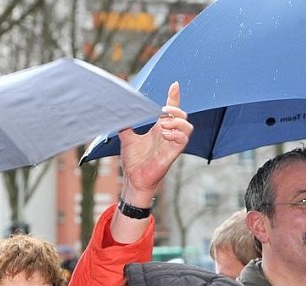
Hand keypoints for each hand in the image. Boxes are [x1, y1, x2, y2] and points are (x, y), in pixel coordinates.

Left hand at [118, 82, 192, 204]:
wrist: (133, 179)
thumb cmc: (133, 162)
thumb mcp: (127, 138)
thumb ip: (125, 125)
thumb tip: (117, 111)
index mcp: (159, 129)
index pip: (171, 110)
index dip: (174, 97)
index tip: (174, 85)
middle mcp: (168, 135)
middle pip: (183, 115)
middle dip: (176, 108)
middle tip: (162, 110)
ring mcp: (171, 144)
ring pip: (187, 127)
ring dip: (177, 121)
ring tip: (163, 125)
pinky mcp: (172, 154)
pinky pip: (183, 140)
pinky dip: (176, 134)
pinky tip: (165, 134)